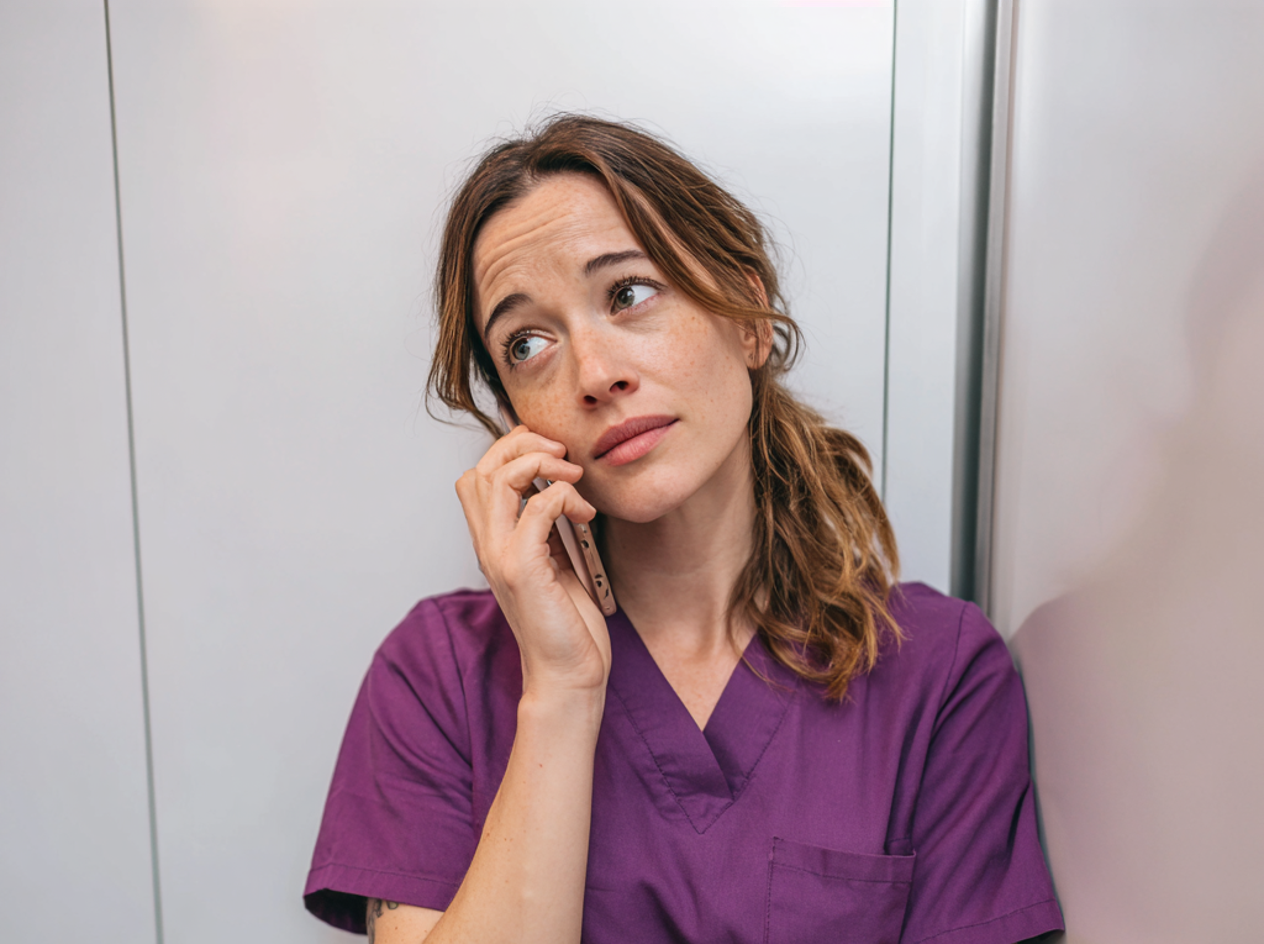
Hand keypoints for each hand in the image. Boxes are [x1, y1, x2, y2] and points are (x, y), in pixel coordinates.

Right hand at [455, 425, 611, 696]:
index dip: (509, 450)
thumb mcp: (554, 563)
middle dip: (521, 445)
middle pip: (479, 469)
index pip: (477, 476)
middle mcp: (488, 547)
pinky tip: (585, 513)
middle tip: (562, 453)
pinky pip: (537, 507)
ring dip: (540, 463)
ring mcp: (501, 558)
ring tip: (573, 475)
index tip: (552, 452)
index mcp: (492, 543)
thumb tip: (557, 488)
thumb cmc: (567, 625)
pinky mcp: (523, 570)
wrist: (568, 675)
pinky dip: (564, 496)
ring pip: (497, 480)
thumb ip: (545, 528)